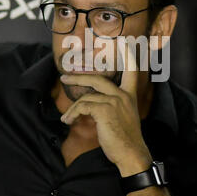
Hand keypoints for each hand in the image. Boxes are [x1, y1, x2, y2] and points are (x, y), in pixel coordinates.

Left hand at [59, 47, 151, 176]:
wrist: (131, 154)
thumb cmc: (125, 139)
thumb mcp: (123, 117)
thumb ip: (112, 106)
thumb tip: (91, 104)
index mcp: (130, 95)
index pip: (131, 71)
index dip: (128, 55)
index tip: (125, 41)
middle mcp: (123, 95)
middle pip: (98, 79)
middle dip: (79, 78)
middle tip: (65, 78)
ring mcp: (115, 101)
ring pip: (87, 97)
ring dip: (73, 108)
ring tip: (66, 117)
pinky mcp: (105, 110)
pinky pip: (83, 106)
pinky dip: (73, 113)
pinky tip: (69, 120)